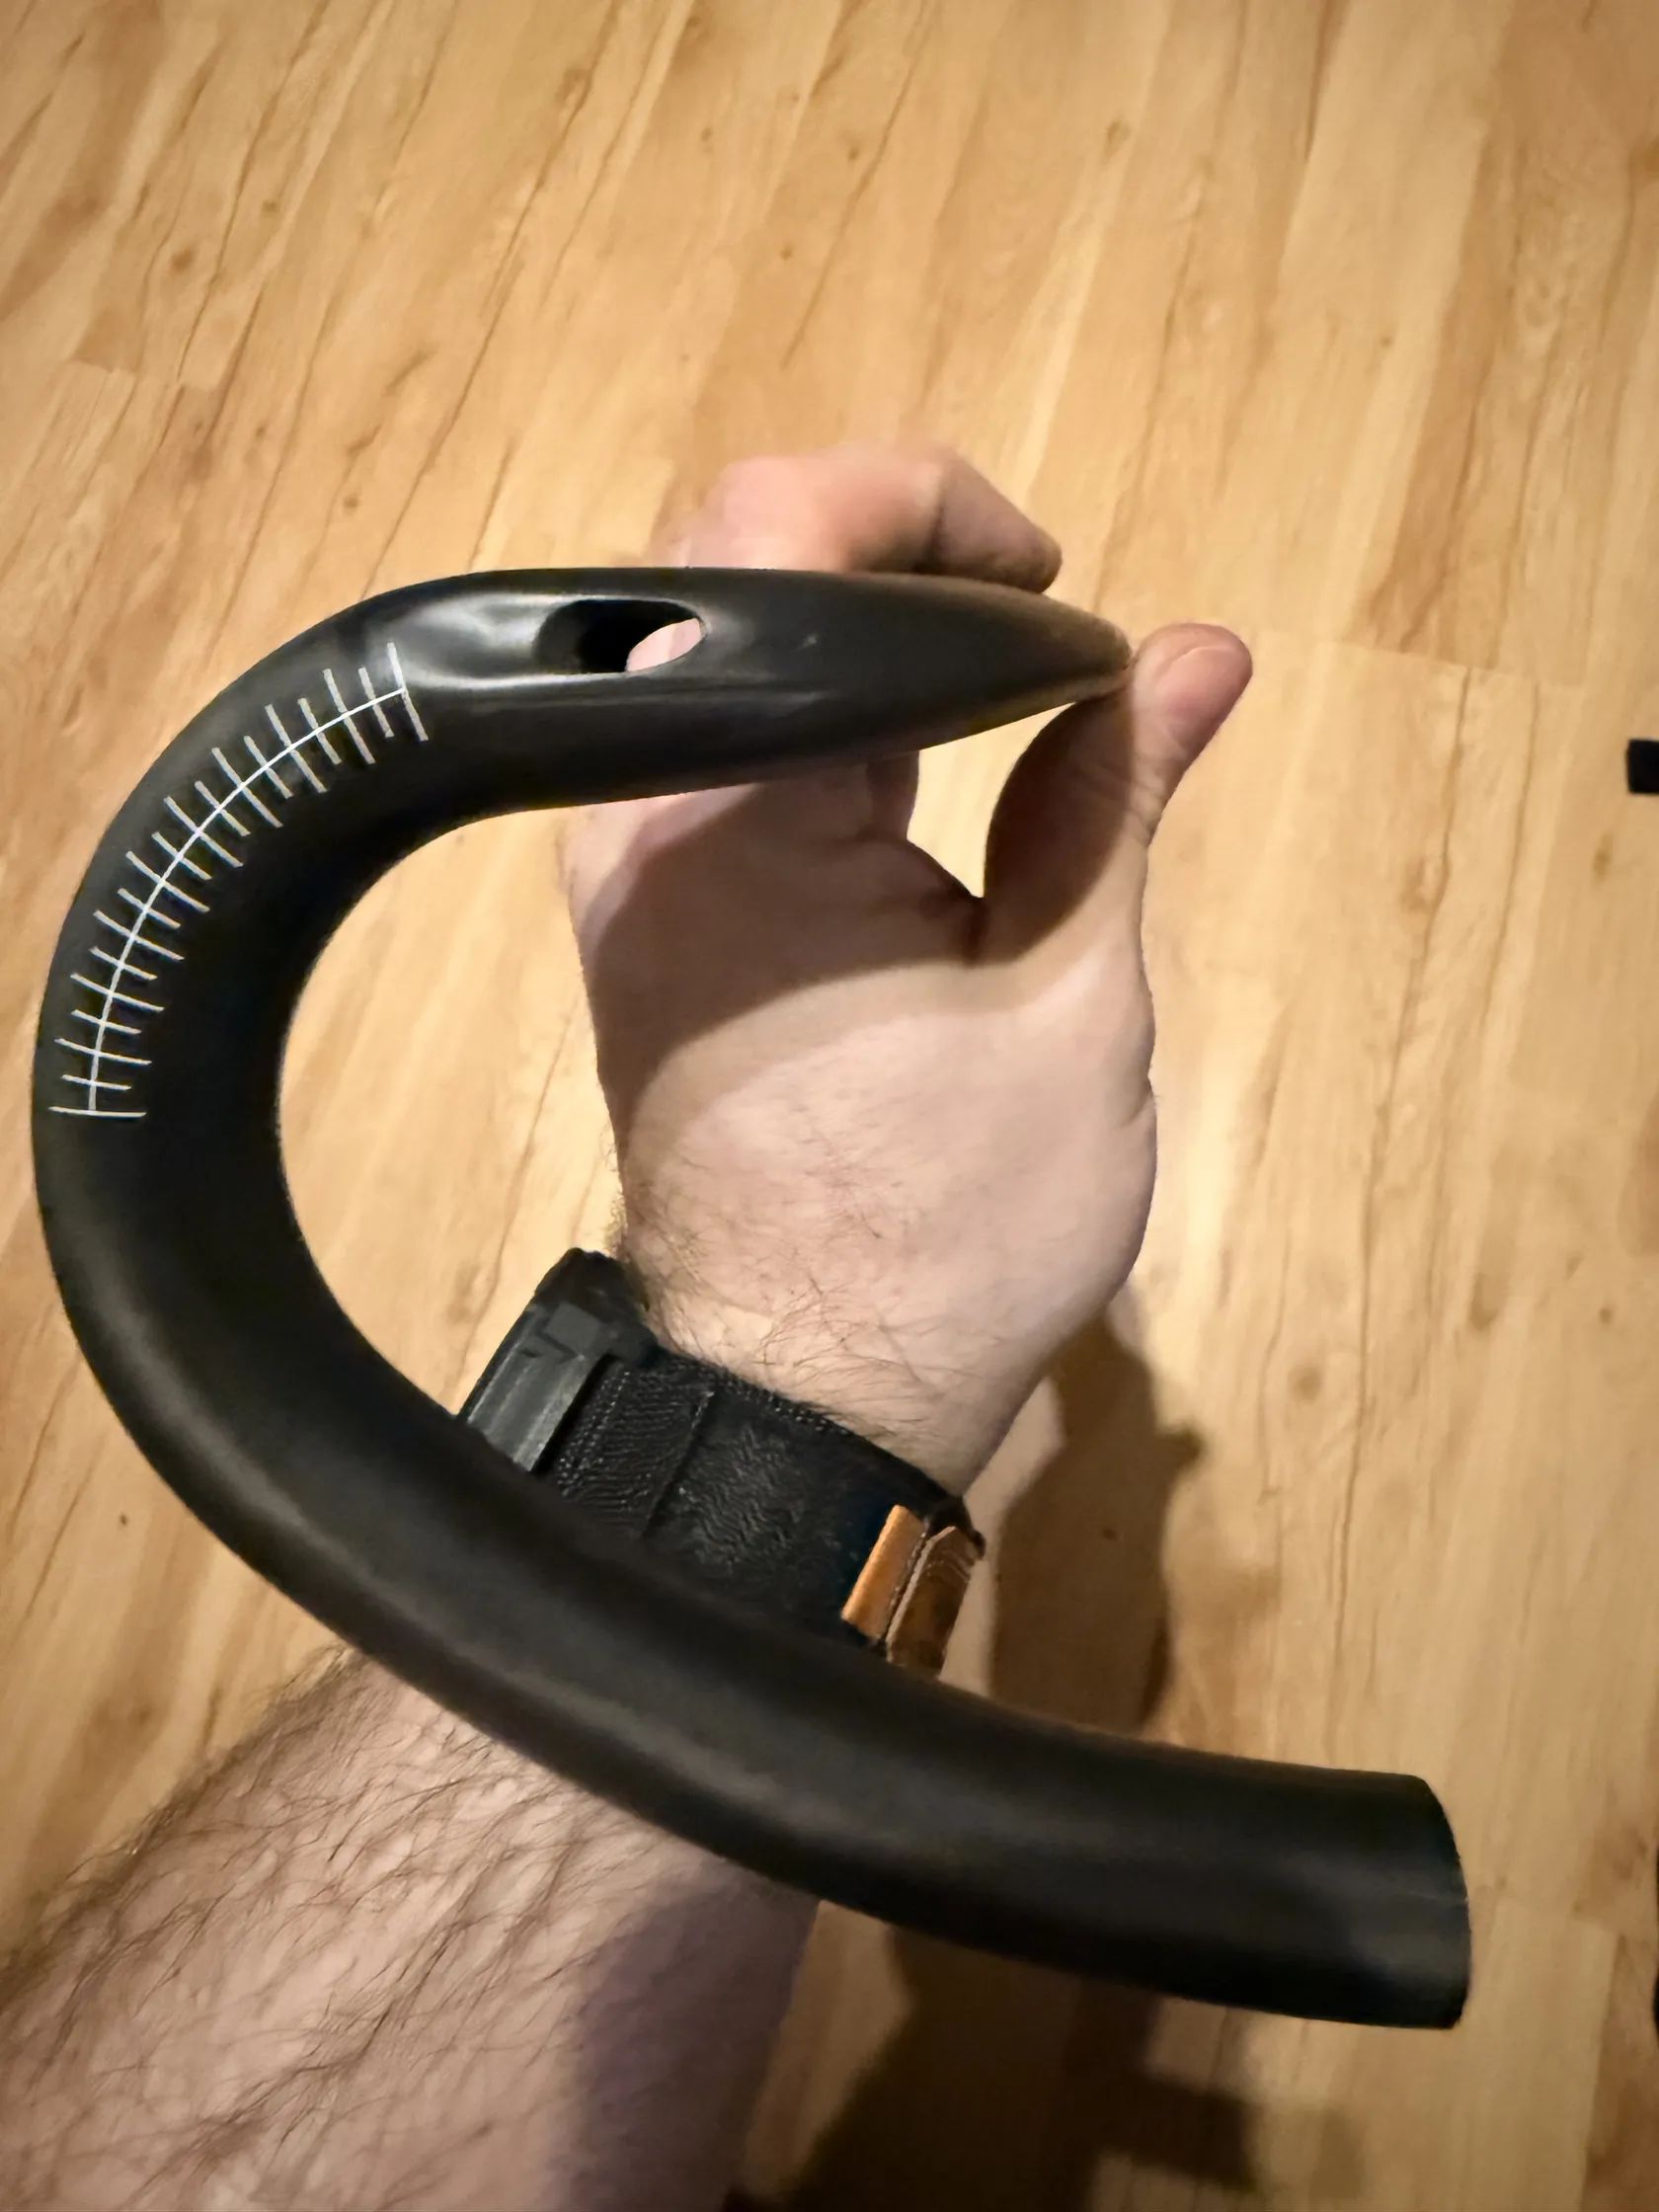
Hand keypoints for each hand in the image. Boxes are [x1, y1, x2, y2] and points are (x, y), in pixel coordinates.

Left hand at [565, 445, 1249, 1487]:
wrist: (805, 1402)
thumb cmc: (949, 1228)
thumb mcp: (1071, 1004)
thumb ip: (1113, 799)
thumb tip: (1194, 653)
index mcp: (727, 814)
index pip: (775, 532)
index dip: (925, 505)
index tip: (1054, 583)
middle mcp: (631, 821)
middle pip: (730, 576)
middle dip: (895, 558)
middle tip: (1042, 620)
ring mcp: (617, 877)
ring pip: (717, 660)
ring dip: (860, 639)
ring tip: (1006, 677)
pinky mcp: (638, 927)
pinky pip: (712, 754)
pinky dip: (820, 719)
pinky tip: (923, 758)